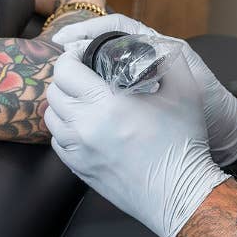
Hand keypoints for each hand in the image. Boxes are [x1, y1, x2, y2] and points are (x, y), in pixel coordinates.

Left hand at [52, 13, 236, 166]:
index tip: (81, 55)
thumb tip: (152, 43)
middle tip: (83, 76)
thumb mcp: (185, 90)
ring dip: (63, 104)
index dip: (70, 57)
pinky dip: (65, 129)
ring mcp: (79, 150)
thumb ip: (166, 59)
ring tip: (82, 99)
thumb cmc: (184, 142)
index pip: (65, 70)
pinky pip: (58, 142)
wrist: (179, 193)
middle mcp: (85, 126)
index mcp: (106, 103)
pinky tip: (84, 125)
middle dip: (65, 79)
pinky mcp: (79, 169)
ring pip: (51, 117)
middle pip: (53, 92)